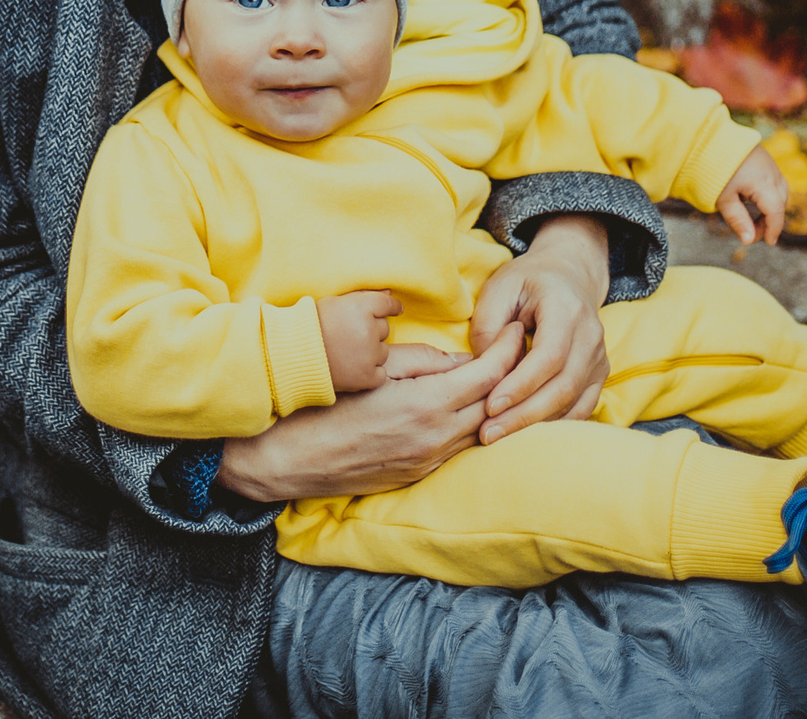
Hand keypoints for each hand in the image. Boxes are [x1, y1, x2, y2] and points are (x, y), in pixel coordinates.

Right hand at [216, 323, 521, 501]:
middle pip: (493, 405)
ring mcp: (427, 462)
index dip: (508, 351)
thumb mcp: (373, 372)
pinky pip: (457, 448)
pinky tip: (468, 409)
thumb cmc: (324, 407)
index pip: (489, 376)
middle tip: (516, 350)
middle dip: (510, 376)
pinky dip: (470, 425)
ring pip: (479, 430)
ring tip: (499, 377)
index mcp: (427, 407)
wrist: (289, 461)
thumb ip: (422, 363)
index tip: (517, 331)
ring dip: (493, 404)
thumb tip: (462, 361)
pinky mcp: (416, 476)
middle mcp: (436, 439)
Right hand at [318, 290, 398, 391]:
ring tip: (346, 352)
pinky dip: (369, 372)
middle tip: (349, 335)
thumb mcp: (334, 302)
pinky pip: (380, 373)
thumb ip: (363, 296)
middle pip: (384, 329)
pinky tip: (351, 368)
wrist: (291, 356)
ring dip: (370, 352)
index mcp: (361, 307)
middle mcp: (369, 330)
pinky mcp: (367, 377)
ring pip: (383, 351)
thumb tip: (390, 291)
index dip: (392, 307)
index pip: (389, 304)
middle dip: (371, 331)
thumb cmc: (311, 325)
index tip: (394, 310)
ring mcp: (369, 355)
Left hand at [469, 214, 611, 443]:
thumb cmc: (528, 281)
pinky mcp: (598, 375)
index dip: (520, 385)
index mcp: (566, 309)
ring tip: (499, 437)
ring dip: (536, 425)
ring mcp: (599, 358)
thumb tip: (485, 373)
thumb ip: (489, 327)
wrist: (569, 274)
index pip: (549, 356)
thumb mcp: (499, 288)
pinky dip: (554, 424)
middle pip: (563, 387)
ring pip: (573, 403)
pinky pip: (581, 409)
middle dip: (524, 415)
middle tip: (488, 433)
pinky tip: (524, 434)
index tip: (490, 406)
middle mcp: (591, 336)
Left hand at [716, 144, 787, 245]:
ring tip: (752, 218)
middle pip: (780, 201)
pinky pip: (772, 179)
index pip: (776, 212)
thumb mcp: (724, 199)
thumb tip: (749, 242)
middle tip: (753, 232)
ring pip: (779, 190)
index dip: (773, 229)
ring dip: (770, 206)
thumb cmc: (714, 169)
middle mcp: (772, 172)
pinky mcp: (763, 156)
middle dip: (770, 219)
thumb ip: (738, 221)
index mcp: (764, 183)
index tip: (768, 242)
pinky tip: (751, 199)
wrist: (707, 138)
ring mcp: (769, 162)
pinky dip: (767, 193)